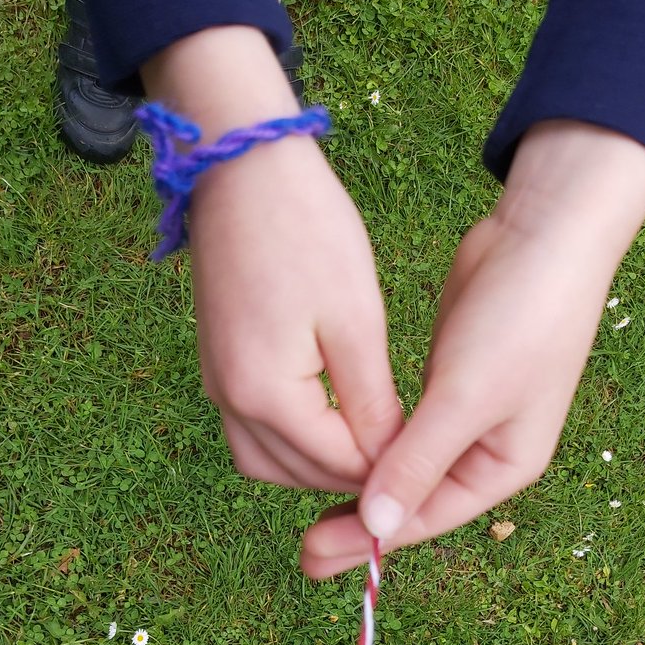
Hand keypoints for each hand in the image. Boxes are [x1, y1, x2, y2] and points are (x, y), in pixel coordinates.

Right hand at [143, 27, 403, 492]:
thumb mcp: (356, 321)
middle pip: (296, 474)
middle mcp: (230, 401)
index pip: (335, 463)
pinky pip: (251, 431)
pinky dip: (292, 441)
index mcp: (265, 394)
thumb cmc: (306, 232)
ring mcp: (217, 384)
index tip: (427, 458)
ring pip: (267, 463)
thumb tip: (389, 461)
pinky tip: (333, 421)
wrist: (241, 168)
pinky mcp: (218, 366)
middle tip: (404, 458)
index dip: (384, 470)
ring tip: (371, 444)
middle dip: (351, 476)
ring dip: (317, 465)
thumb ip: (371, 402)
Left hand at [300, 121, 644, 576]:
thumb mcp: (468, 396)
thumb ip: (419, 460)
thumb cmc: (521, 317)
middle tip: (303, 554)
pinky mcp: (448, 383)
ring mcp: (467, 417)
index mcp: (503, 467)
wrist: (544, 234)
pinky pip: (403, 432)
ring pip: (406, 467)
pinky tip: (338, 456)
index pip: (426, 516)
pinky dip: (371, 446)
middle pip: (414, 501)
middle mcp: (486, 451)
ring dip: (362, 488)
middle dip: (361, 525)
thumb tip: (375, 524)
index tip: (313, 554)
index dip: (368, 539)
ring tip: (313, 518)